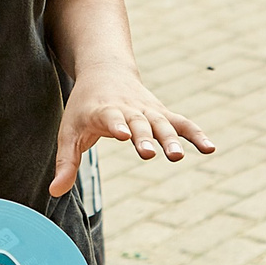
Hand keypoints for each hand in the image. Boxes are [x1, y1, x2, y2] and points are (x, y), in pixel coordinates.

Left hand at [52, 68, 213, 195]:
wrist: (105, 72)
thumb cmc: (84, 107)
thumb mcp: (69, 131)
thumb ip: (66, 163)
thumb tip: (55, 192)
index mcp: (102, 110)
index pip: (110, 117)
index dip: (117, 125)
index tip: (123, 135)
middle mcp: (128, 108)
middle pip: (139, 122)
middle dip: (145, 137)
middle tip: (151, 153)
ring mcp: (147, 109)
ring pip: (162, 122)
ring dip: (170, 138)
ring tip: (178, 156)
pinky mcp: (161, 113)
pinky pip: (181, 123)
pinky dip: (195, 134)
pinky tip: (210, 148)